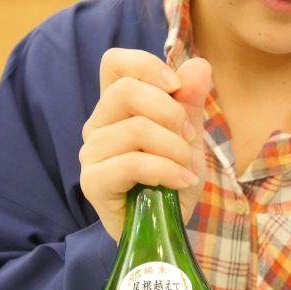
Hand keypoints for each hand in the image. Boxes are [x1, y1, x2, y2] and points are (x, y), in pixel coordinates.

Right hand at [79, 48, 212, 242]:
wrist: (167, 227)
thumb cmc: (172, 178)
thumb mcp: (189, 135)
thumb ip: (191, 100)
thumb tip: (199, 65)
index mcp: (116, 106)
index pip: (114, 62)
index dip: (146, 66)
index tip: (177, 88)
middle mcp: (97, 125)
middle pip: (125, 91)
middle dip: (171, 113)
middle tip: (189, 139)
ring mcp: (91, 153)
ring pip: (135, 128)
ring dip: (174, 148)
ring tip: (186, 167)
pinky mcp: (92, 181)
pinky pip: (132, 163)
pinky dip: (166, 170)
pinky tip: (181, 181)